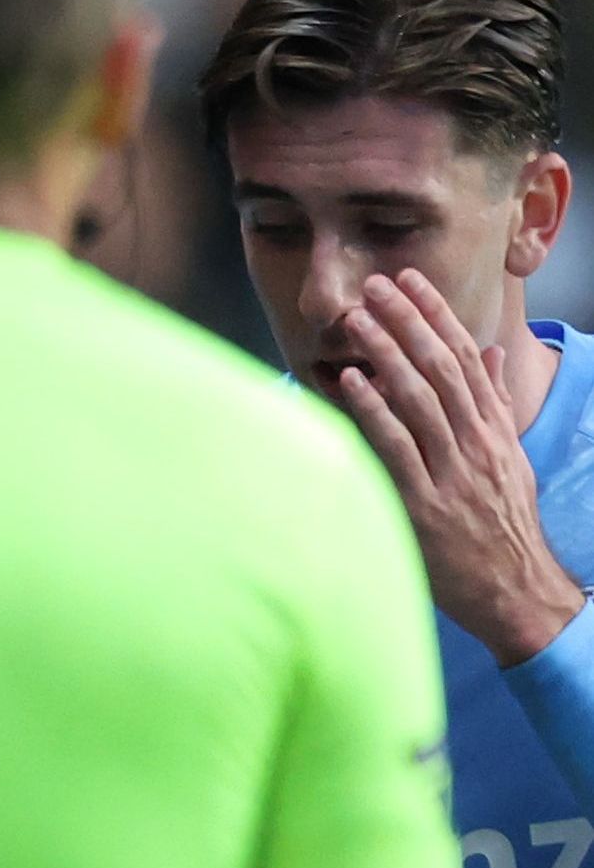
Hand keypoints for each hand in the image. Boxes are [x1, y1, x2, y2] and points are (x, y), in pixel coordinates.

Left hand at [326, 268, 585, 663]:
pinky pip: (397, 448)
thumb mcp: (508, 456)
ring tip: (357, 318)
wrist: (515, 587)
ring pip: (419, 399)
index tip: (410, 280)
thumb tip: (488, 350)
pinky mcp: (425, 503)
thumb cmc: (502, 522)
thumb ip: (492, 402)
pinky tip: (350, 382)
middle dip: (407, 321)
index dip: (436, 314)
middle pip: (440, 367)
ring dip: (385, 354)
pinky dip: (373, 411)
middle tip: (375, 284)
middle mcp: (476, 442)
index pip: (464, 357)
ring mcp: (452, 471)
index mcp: (493, 428)